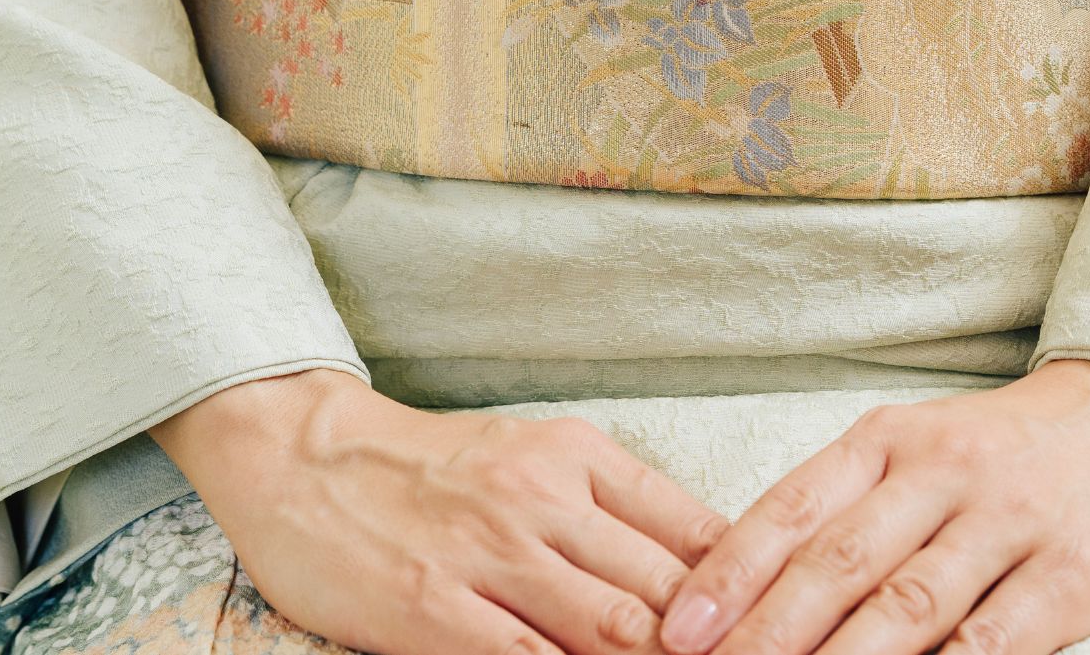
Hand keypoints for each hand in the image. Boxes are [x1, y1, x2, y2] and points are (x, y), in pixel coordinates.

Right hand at [152, 368, 729, 654]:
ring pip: (611, 632)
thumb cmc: (428, 466)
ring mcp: (491, 556)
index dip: (749, 591)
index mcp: (579, 455)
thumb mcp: (534, 456)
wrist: (304, 453)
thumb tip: (708, 562)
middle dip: (719, 642)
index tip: (785, 625)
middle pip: (667, 592)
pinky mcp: (435, 610)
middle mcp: (546, 499)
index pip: (695, 531)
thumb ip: (612, 508)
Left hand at [657, 360, 1089, 654]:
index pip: (793, 509)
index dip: (731, 573)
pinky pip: (999, 637)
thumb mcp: (913, 448)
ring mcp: (1009, 521)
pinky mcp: (1071, 574)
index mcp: (888, 438)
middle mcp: (942, 472)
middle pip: (839, 562)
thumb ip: (842, 510)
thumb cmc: (1000, 447)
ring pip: (910, 602)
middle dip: (768, 630)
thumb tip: (744, 589)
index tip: (679, 629)